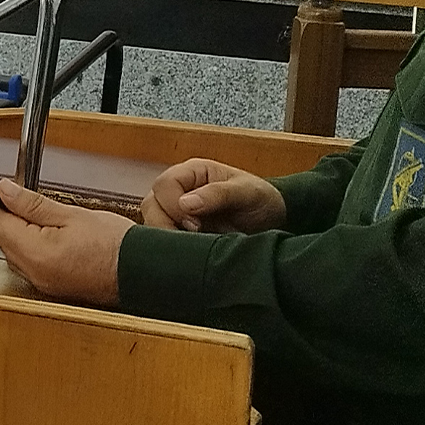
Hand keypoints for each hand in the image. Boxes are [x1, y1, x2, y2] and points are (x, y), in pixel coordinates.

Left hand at [0, 179, 128, 306]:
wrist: (142, 272)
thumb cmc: (115, 245)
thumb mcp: (71, 215)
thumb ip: (32, 204)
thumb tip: (5, 191)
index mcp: (36, 253)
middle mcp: (34, 272)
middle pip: (2, 239)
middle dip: (0, 216)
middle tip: (4, 194)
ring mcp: (42, 282)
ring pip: (13, 251)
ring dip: (12, 231)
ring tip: (23, 210)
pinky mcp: (51, 286)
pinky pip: (27, 263)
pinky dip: (25, 245)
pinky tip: (35, 233)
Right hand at [140, 158, 286, 233]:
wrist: (274, 221)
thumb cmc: (262, 200)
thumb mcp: (248, 192)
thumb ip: (218, 194)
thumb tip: (185, 204)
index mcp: (192, 172)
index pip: (164, 185)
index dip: (173, 205)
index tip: (195, 224)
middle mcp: (178, 189)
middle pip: (151, 204)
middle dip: (165, 224)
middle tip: (191, 238)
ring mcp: (175, 210)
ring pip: (151, 222)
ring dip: (166, 236)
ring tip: (190, 246)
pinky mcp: (178, 230)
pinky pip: (161, 237)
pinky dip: (170, 246)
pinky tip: (187, 253)